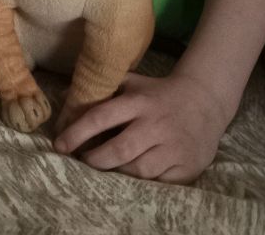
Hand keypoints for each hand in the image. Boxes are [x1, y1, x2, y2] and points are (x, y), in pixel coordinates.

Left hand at [53, 71, 229, 183]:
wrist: (204, 101)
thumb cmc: (157, 94)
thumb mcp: (131, 83)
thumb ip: (100, 89)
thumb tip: (64, 97)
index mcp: (138, 101)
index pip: (102, 117)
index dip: (77, 132)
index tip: (59, 144)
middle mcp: (155, 124)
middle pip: (119, 149)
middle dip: (95, 160)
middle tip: (82, 161)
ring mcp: (173, 147)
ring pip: (138, 170)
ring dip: (117, 172)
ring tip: (105, 168)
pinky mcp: (187, 166)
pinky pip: (158, 182)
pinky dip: (141, 182)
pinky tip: (131, 177)